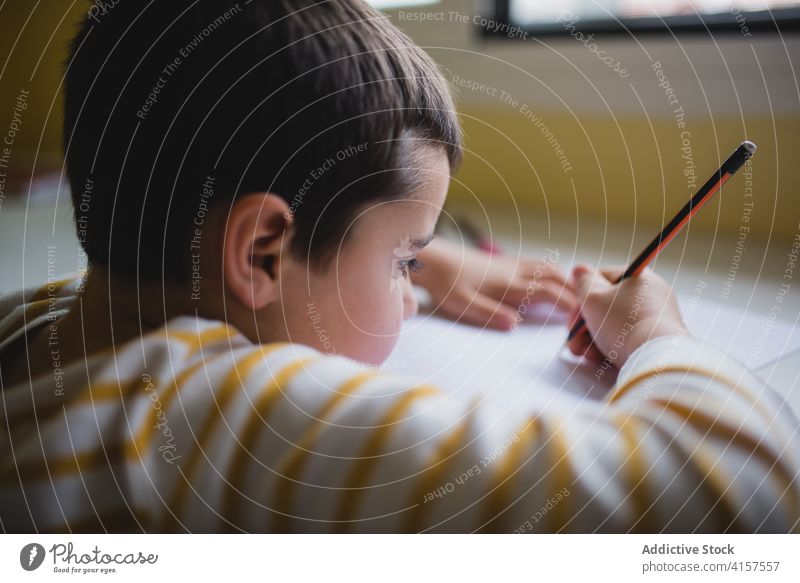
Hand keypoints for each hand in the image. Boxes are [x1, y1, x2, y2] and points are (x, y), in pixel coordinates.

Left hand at [412, 238, 576, 330]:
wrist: (433, 258)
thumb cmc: (446, 284)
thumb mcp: (463, 304)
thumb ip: (490, 313)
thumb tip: (516, 324)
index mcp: (508, 284)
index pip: (547, 291)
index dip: (567, 303)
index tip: (580, 317)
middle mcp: (514, 271)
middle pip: (554, 277)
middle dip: (573, 291)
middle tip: (586, 309)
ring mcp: (510, 264)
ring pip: (548, 267)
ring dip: (565, 280)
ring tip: (576, 295)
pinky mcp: (504, 261)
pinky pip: (537, 263)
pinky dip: (552, 271)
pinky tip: (552, 278)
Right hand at [566, 264, 688, 365]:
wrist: (655, 358)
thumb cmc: (622, 323)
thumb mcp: (592, 298)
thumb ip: (582, 282)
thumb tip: (581, 270)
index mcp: (639, 277)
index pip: (603, 277)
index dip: (583, 295)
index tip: (575, 313)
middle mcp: (652, 294)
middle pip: (608, 304)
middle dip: (584, 323)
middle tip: (572, 337)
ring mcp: (658, 318)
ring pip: (616, 324)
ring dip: (593, 337)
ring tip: (582, 352)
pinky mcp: (659, 340)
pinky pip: (629, 338)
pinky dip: (611, 346)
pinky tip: (597, 358)